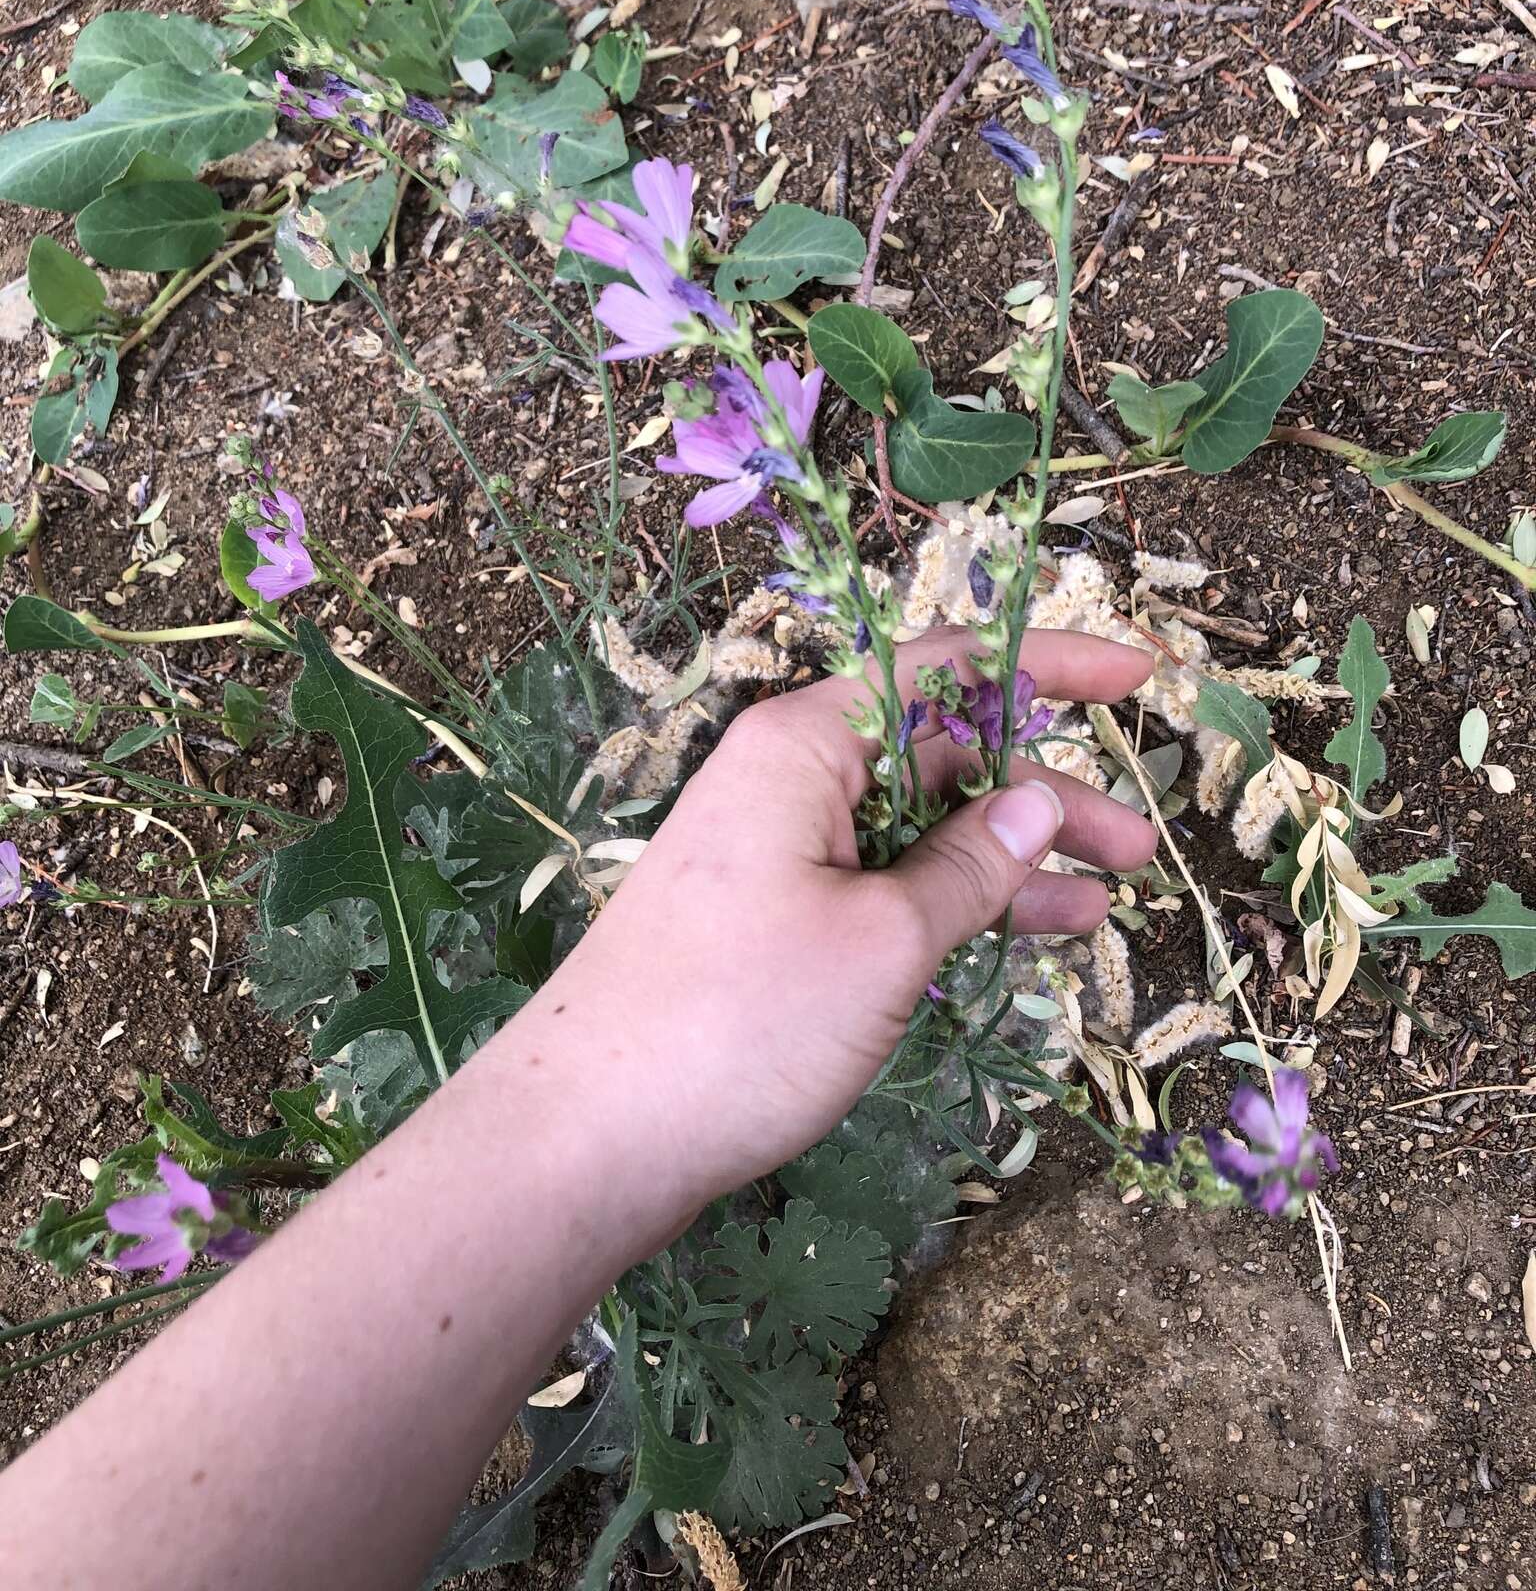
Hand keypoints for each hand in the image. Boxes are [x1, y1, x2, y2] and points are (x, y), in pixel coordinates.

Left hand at [515, 626, 1156, 1233]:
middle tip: (1140, 848)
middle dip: (1043, 790)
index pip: (944, 666)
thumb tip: (1039, 799)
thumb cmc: (738, 1018)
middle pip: (938, 751)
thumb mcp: (883, 939)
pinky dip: (954, 902)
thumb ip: (971, 865)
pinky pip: (883, 882)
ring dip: (1010, 857)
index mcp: (806, 742)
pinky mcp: (772, 917)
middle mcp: (789, 777)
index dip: (1047, 662)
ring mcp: (777, 849)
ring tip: (1108, 899)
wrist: (588, 1136)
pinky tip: (1029, 932)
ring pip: (917, 825)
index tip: (1137, 673)